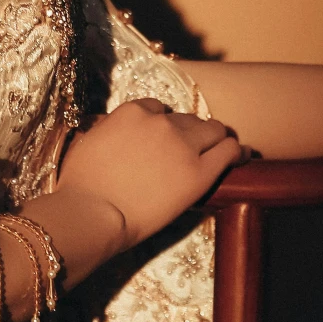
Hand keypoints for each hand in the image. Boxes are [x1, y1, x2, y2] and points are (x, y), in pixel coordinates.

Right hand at [56, 98, 245, 247]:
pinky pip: (229, 151)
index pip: (157, 109)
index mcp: (133, 112)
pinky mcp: (200, 172)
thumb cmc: (79, 185)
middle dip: (189, 131)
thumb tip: (112, 131)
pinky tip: (242, 156)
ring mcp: (183, 145)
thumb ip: (107, 131)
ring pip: (213, 130)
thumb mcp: (86, 143)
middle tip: (190, 148)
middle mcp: (162, 122)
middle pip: (187, 119)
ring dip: (215, 138)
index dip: (162, 124)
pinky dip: (237, 151)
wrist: (92, 212)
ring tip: (220, 148)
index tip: (162, 137)